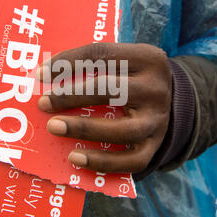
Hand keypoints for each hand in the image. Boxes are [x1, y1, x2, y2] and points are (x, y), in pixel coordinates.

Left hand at [37, 43, 171, 174]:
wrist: (175, 101)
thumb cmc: (134, 79)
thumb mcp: (124, 61)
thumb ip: (94, 64)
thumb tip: (46, 75)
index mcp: (147, 58)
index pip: (102, 54)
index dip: (68, 63)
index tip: (41, 74)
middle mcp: (156, 89)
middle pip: (111, 91)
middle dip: (72, 97)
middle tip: (44, 103)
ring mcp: (158, 120)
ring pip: (121, 130)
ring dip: (83, 129)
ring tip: (54, 127)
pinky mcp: (156, 146)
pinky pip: (129, 161)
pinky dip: (101, 162)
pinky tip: (74, 158)